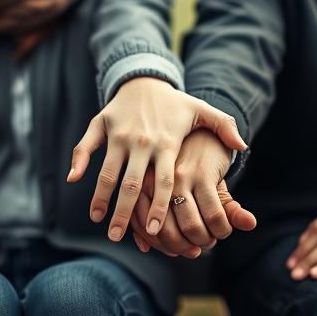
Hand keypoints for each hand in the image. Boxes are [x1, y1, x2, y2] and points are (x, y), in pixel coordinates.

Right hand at [66, 77, 246, 242]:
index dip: (159, 207)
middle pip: (133, 184)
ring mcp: (120, 134)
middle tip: (116, 238)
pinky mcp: (102, 124)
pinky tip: (73, 180)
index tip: (153, 230)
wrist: (145, 78)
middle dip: (123, 213)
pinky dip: (78, 161)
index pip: (164, 182)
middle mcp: (142, 141)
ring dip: (100, 197)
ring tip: (98, 220)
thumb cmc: (175, 103)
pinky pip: (86, 145)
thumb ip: (224, 128)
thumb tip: (243, 147)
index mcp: (167, 143)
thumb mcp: (202, 111)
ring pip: (108, 171)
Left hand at [129, 130, 255, 256]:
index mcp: (143, 186)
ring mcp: (181, 180)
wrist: (203, 133)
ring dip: (204, 240)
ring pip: (191, 227)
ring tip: (212, 238)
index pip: (146, 231)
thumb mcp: (168, 193)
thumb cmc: (181, 167)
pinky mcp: (204, 176)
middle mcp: (158, 183)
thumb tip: (143, 248)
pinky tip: (224, 228)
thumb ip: (155, 220)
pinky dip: (220, 228)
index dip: (164, 247)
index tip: (181, 250)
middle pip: (166, 233)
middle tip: (198, 249)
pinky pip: (214, 215)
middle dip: (184, 248)